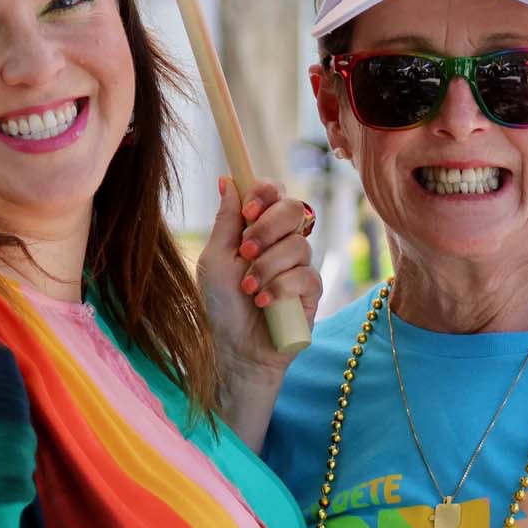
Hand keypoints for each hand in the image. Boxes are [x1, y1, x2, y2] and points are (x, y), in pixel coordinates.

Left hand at [197, 176, 322, 398]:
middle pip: (294, 209)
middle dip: (268, 228)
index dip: (265, 194)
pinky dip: (280, 288)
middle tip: (246, 251)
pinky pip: (306, 275)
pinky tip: (263, 303)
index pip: (274, 193)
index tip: (248, 210)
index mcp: (258, 228)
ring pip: (298, 244)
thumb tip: (227, 179)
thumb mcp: (215, 259)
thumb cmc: (221, 304)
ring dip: (267, 267)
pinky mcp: (312, 290)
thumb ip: (225, 221)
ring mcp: (299, 264)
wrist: (234, 349)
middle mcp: (282, 241)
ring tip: (248, 289)